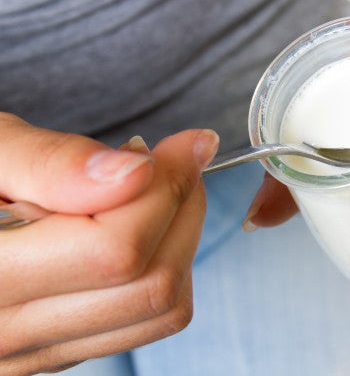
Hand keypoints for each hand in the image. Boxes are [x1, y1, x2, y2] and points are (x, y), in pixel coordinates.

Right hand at [0, 113, 217, 374]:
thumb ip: (50, 162)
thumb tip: (135, 174)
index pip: (114, 251)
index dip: (166, 188)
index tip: (184, 145)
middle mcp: (7, 333)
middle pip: (151, 284)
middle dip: (182, 209)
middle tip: (172, 161)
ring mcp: (36, 352)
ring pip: (161, 309)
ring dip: (180, 239)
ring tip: (151, 190)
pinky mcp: (60, 350)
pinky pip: (147, 322)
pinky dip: (164, 266)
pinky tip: (136, 225)